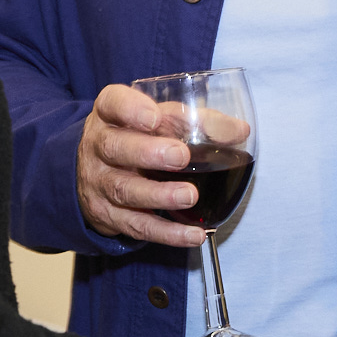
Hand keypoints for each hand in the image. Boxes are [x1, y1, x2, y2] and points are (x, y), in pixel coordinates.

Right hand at [77, 86, 223, 248]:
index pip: (113, 103)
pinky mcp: (109, 216)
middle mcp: (99, 146)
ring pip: (124, 191)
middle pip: (116, 148)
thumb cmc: (137, 136)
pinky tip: (193, 234)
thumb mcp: (161, 119)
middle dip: (148, 154)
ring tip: (189, 196)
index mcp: (111, 114)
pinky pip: (138, 226)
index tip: (154, 117)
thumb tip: (239, 131)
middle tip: (180, 157)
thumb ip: (199, 120)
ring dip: (159, 196)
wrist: (96, 171)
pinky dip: (168, 233)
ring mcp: (100, 183)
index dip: (131, 109)